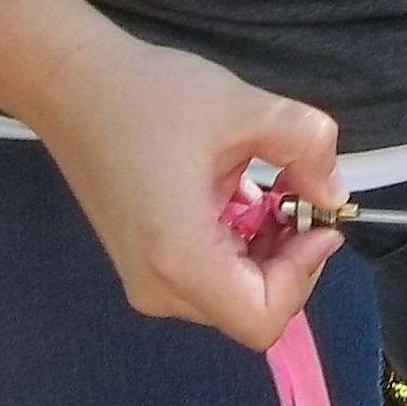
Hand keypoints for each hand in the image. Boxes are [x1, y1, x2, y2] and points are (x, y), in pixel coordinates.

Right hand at [29, 29, 346, 351]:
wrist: (73, 85)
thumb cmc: (152, 95)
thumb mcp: (245, 107)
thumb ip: (308, 147)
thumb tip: (334, 194)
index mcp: (180, 258)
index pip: (263, 320)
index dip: (304, 273)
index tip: (314, 216)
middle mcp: (158, 287)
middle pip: (251, 309)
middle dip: (289, 256)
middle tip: (295, 192)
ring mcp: (146, 281)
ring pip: (233, 295)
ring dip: (266, 249)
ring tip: (264, 186)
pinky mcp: (143, 265)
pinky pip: (209, 277)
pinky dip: (239, 244)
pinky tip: (235, 192)